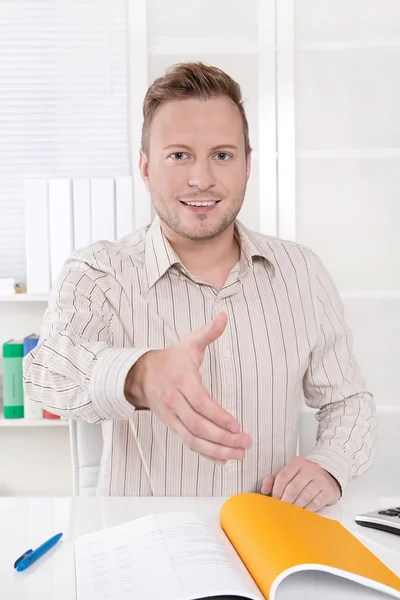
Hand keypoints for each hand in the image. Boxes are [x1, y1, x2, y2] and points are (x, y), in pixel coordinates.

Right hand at [125, 312, 251, 464]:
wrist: (142, 373)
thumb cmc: (172, 358)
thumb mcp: (190, 342)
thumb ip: (209, 332)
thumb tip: (223, 316)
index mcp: (181, 380)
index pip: (200, 402)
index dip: (219, 416)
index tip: (237, 425)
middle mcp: (173, 400)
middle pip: (197, 425)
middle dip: (222, 438)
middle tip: (245, 443)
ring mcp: (171, 415)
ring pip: (192, 438)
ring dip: (216, 450)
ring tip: (238, 455)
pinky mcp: (171, 425)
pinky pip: (188, 442)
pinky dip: (205, 453)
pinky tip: (222, 459)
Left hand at [261, 457, 340, 511]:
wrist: (328, 479)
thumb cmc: (305, 478)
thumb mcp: (290, 474)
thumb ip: (274, 479)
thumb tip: (264, 489)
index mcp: (298, 462)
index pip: (283, 476)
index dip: (276, 490)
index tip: (273, 500)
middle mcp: (310, 468)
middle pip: (293, 487)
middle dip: (285, 501)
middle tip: (281, 509)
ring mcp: (320, 479)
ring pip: (304, 496)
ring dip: (295, 507)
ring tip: (290, 513)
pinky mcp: (328, 491)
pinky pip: (315, 503)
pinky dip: (307, 510)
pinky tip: (302, 513)